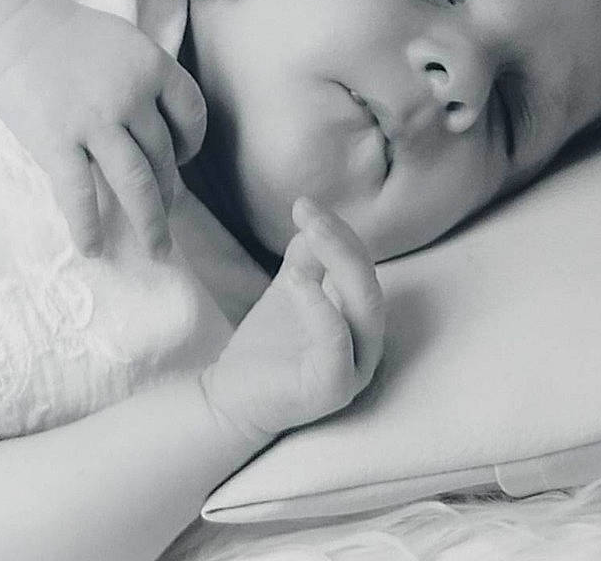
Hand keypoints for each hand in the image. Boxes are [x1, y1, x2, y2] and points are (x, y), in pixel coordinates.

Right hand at [0, 0, 205, 258]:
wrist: (12, 29)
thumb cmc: (70, 36)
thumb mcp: (126, 43)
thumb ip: (148, 80)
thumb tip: (165, 131)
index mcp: (153, 66)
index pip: (192, 113)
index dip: (193, 142)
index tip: (184, 159)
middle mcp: (132, 95)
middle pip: (164, 156)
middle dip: (170, 193)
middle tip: (169, 217)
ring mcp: (96, 121)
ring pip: (137, 183)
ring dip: (150, 222)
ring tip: (157, 249)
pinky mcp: (58, 142)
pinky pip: (80, 195)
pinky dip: (88, 226)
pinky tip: (93, 248)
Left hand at [200, 199, 384, 454]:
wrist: (231, 395)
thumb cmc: (268, 343)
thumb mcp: (292, 287)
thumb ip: (308, 257)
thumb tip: (313, 216)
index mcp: (360, 318)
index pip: (363, 266)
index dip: (339, 231)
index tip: (303, 205)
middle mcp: (367, 344)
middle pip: (369, 283)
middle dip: (343, 241)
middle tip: (308, 212)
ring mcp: (356, 368)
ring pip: (365, 307)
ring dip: (339, 260)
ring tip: (309, 232)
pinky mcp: (334, 389)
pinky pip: (337, 341)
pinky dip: (320, 305)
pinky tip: (294, 279)